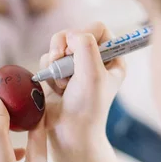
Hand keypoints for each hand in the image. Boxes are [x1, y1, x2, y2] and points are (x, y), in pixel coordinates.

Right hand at [40, 22, 125, 149]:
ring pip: (58, 45)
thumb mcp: (93, 75)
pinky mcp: (59, 73)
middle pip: (74, 32)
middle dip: (65, 50)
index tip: (77, 51)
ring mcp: (76, 66)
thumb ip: (86, 47)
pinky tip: (57, 90)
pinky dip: (49, 73)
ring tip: (63, 84)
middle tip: (64, 66)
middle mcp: (96, 60)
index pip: (98, 28)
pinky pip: (47, 58)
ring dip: (56, 64)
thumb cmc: (86, 108)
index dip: (84, 34)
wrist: (69, 133)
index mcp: (113, 59)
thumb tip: (72, 35)